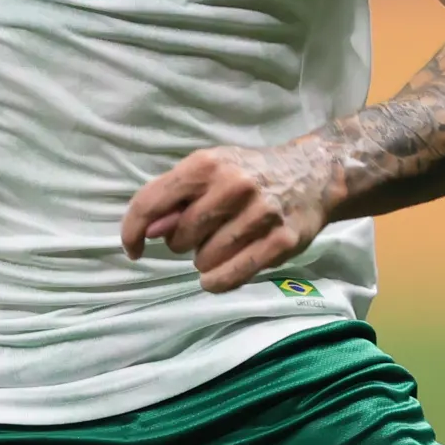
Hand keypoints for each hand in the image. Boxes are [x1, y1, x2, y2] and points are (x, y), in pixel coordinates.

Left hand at [119, 142, 330, 291]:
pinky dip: (217, 280)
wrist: (312, 174)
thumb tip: (149, 232)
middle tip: (202, 232)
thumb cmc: (248, 173)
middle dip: (182, 242)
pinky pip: (231, 276)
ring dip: (204, 260)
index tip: (133, 249)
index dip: (132, 231)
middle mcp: (233, 186)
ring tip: (223, 242)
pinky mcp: (281, 242)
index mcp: (206, 164)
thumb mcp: (208, 170)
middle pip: (180, 237)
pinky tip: (216, 274)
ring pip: (204, 260)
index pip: (151, 202)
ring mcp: (260, 215)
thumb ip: (175, 198)